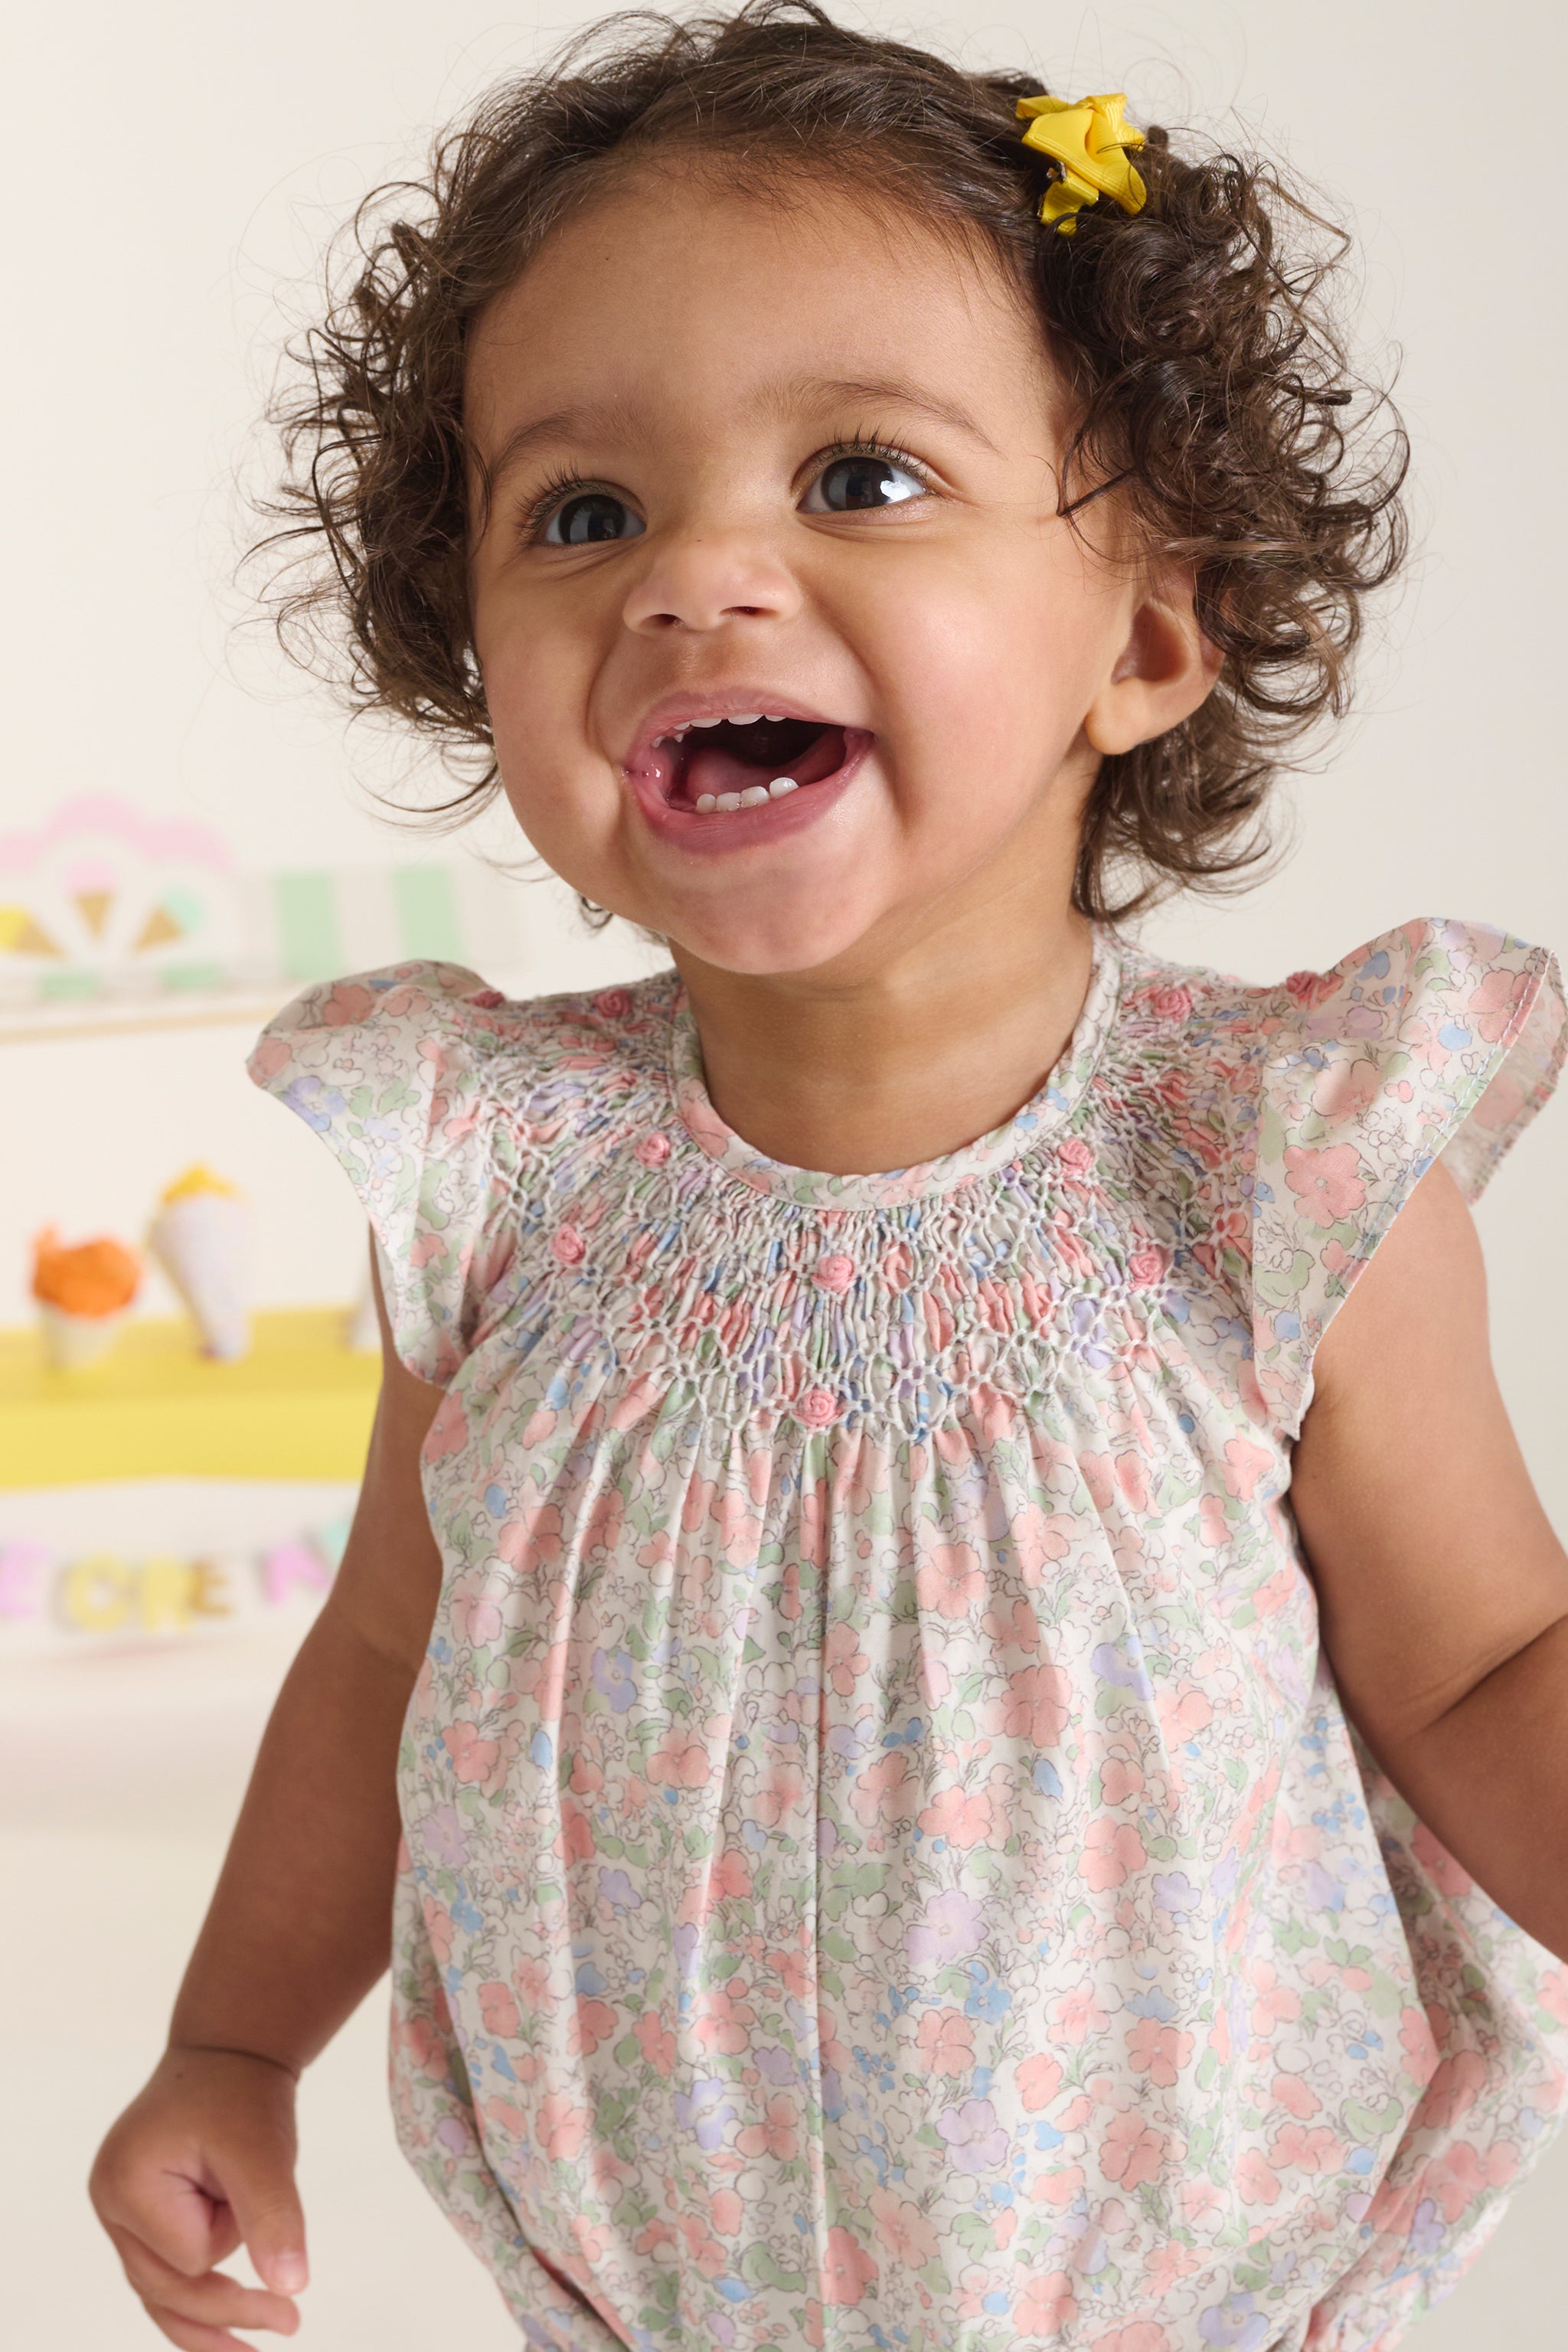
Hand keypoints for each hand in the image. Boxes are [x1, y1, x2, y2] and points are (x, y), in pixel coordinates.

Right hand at [90, 2046, 307, 2348]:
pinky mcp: (138, 2220)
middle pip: (167, 2288)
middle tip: (294, 2323)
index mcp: (126, 2183)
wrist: (230, 2056)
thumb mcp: (264, 2152)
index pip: (188, 2257)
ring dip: (212, 2319)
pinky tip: (227, 2339)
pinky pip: (161, 2280)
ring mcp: (118, 2215)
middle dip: (229, 2304)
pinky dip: (193, 2309)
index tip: (250, 2181)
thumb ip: (273, 2217)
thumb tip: (291, 2288)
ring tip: (262, 2344)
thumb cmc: (242, 2097)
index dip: (233, 2232)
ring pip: (161, 2295)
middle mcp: (110, 2204)